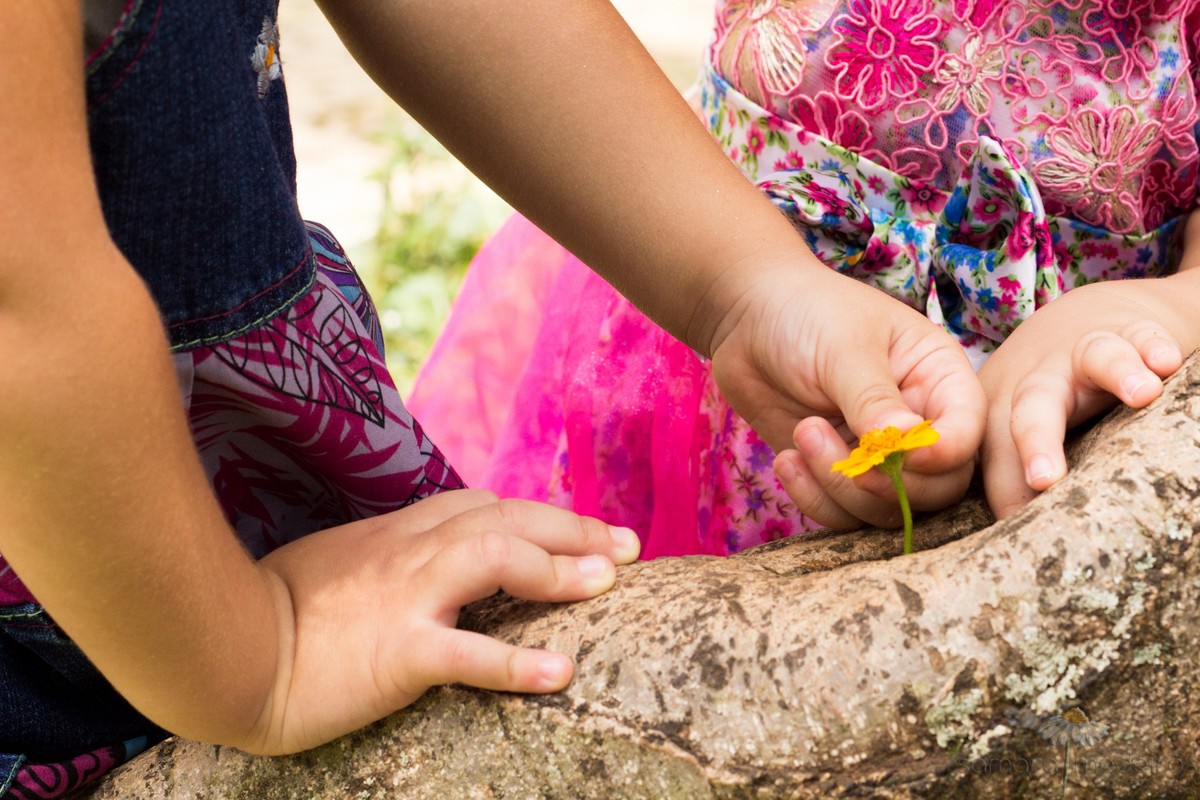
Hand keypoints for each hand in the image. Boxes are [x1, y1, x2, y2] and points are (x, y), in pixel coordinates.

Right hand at [244, 489, 639, 754]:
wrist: (221, 648)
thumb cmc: (273, 608)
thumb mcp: (337, 559)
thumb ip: (388, 551)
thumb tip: (431, 558)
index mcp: (397, 533)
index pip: (485, 505)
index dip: (542, 514)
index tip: (587, 528)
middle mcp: (409, 552)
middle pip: (507, 519)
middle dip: (573, 528)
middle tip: (629, 547)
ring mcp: (404, 596)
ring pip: (497, 559)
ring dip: (559, 570)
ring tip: (609, 584)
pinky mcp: (396, 652)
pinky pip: (468, 653)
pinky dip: (517, 663)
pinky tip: (559, 675)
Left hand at [709, 264, 985, 529]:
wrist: (749, 319)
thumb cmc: (808, 313)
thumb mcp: (844, 348)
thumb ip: (874, 399)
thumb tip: (906, 444)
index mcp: (940, 378)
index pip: (967, 432)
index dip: (941, 454)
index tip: (897, 452)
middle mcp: (920, 422)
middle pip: (938, 487)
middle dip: (889, 483)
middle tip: (840, 455)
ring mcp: (880, 454)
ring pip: (888, 508)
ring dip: (841, 488)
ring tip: (803, 434)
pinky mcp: (840, 474)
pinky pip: (844, 515)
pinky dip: (815, 499)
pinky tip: (786, 461)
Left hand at [980, 278, 1194, 517]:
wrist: (1087, 319)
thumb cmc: (1052, 398)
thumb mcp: (1021, 433)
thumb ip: (1019, 481)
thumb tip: (1028, 553)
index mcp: (998, 415)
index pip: (996, 461)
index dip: (1006, 494)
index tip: (1017, 530)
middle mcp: (1033, 381)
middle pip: (1027, 410)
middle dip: (1035, 443)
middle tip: (1046, 479)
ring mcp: (1080, 351)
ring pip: (1092, 357)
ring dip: (1116, 372)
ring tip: (1144, 393)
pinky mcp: (1127, 330)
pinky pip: (1141, 335)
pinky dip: (1154, 346)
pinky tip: (1168, 363)